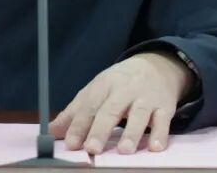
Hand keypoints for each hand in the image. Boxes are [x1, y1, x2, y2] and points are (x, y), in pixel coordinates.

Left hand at [49, 51, 192, 154]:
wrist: (156, 65)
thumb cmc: (119, 84)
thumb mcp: (96, 91)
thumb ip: (75, 112)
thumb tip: (51, 131)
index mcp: (103, 85)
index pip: (89, 106)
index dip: (79, 125)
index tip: (70, 143)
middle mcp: (124, 91)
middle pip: (111, 110)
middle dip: (100, 130)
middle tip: (91, 148)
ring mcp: (145, 98)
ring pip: (139, 115)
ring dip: (132, 133)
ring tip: (124, 150)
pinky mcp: (165, 106)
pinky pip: (163, 120)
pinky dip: (160, 133)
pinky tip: (155, 147)